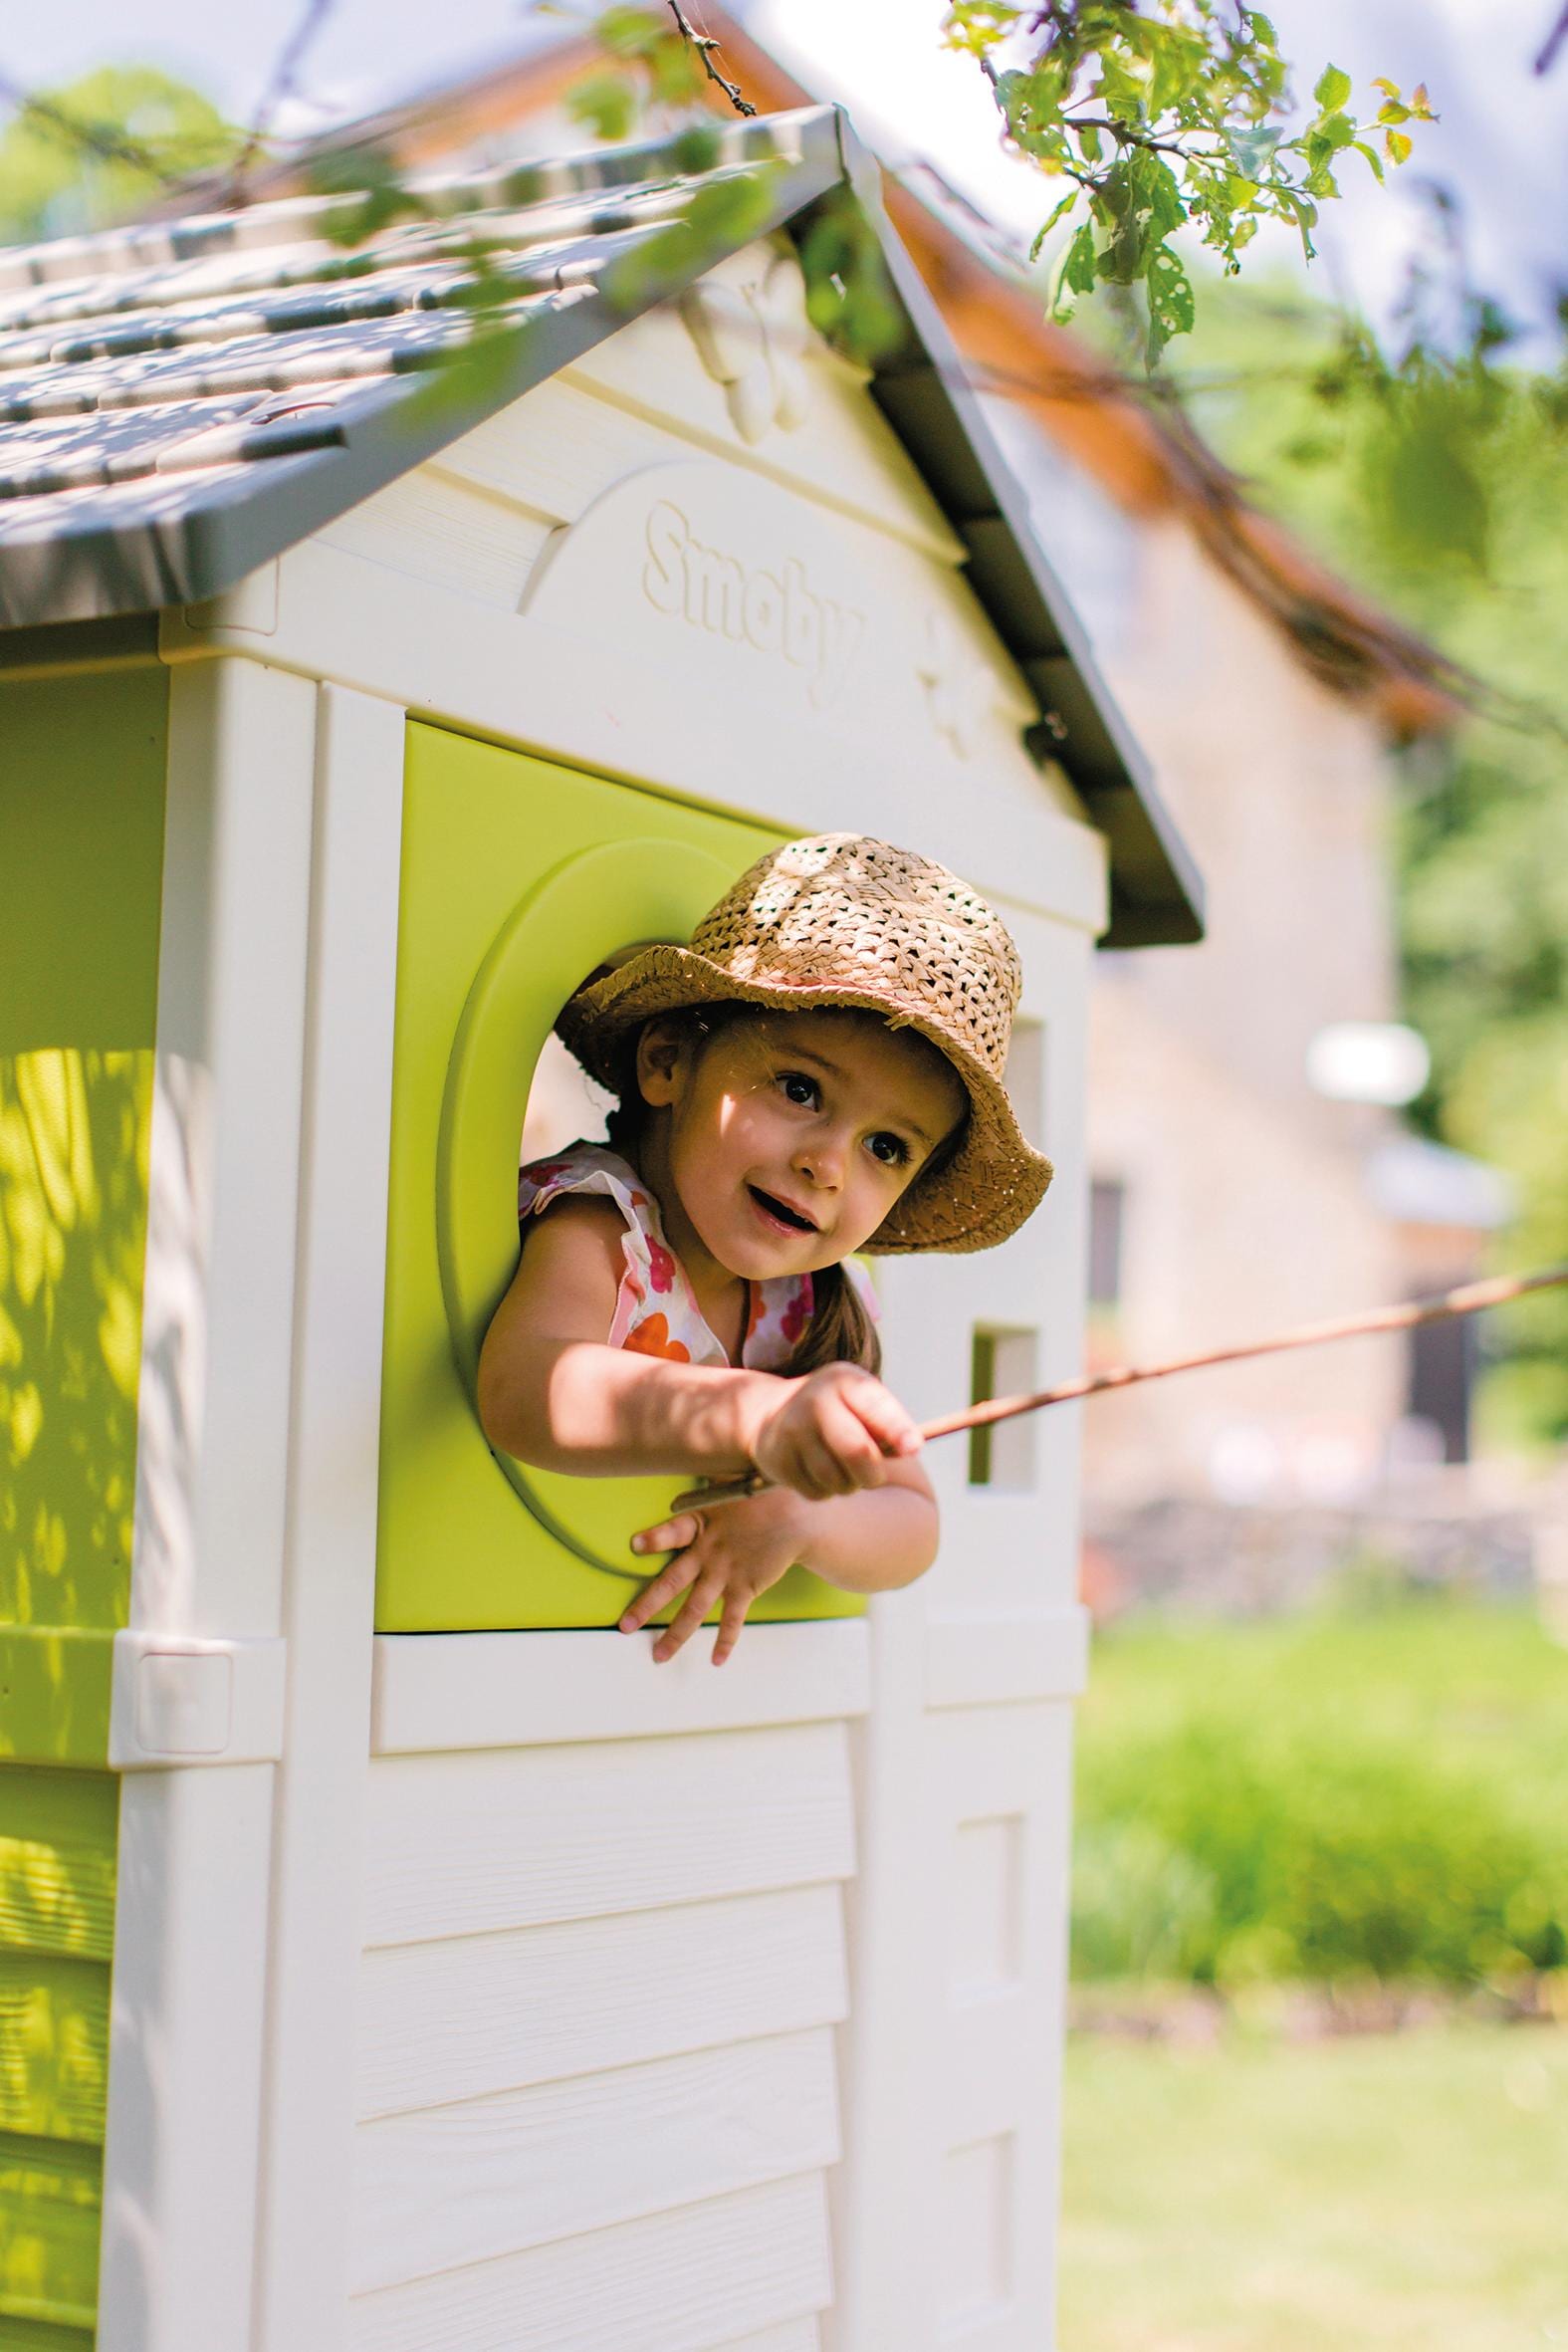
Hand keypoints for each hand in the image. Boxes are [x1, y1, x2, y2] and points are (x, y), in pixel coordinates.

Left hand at [620, 1488, 809, 1664]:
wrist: (799, 1517)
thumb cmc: (760, 1493)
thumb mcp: (730, 1479)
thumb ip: (706, 1479)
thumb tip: (690, 1448)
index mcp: (702, 1524)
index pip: (674, 1532)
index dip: (656, 1539)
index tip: (634, 1545)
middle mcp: (709, 1554)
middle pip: (672, 1583)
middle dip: (646, 1605)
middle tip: (624, 1626)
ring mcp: (727, 1574)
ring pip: (696, 1609)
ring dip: (676, 1633)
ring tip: (658, 1655)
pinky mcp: (746, 1588)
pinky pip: (733, 1619)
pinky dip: (726, 1640)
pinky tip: (715, 1660)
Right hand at [747, 1363, 921, 1501]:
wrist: (770, 1413)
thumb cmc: (835, 1412)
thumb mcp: (859, 1403)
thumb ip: (887, 1423)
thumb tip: (912, 1448)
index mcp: (843, 1380)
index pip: (876, 1406)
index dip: (898, 1429)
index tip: (915, 1448)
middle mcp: (815, 1400)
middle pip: (858, 1452)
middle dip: (874, 1474)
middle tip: (875, 1477)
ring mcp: (792, 1430)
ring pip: (838, 1480)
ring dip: (849, 1484)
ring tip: (842, 1470)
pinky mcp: (777, 1459)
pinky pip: (817, 1492)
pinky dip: (826, 1491)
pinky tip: (818, 1473)